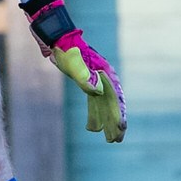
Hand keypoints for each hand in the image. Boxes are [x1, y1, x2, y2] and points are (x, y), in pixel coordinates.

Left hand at [29, 0, 126, 143]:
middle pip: (112, 104)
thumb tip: (97, 93)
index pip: (115, 97)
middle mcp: (104, 79)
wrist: (59, 40)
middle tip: (117, 140)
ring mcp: (97, 82)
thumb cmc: (67, 50)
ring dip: (106, 122)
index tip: (121, 127)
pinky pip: (93, 104)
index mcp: (105, 74)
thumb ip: (85, 77)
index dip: (119, 113)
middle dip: (115, 122)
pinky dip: (94, 116)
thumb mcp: (74, 64)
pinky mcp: (88, 84)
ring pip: (104, 106)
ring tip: (110, 140)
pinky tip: (93, 129)